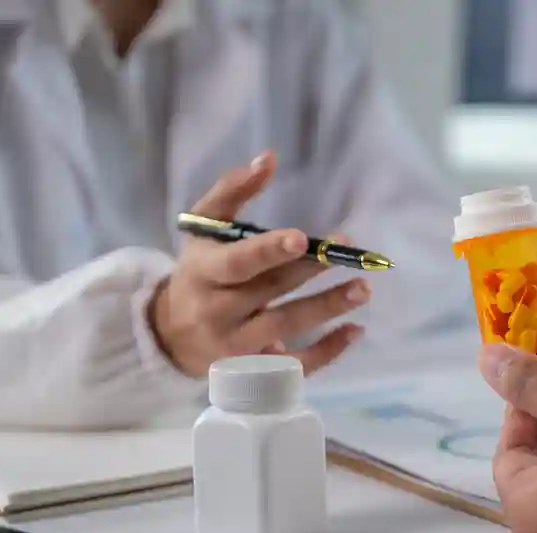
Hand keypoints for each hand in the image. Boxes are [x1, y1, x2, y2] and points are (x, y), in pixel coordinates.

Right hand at [149, 152, 368, 376]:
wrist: (172, 335)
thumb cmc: (200, 272)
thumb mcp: (203, 229)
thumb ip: (232, 192)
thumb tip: (269, 158)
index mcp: (204, 273)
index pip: (237, 264)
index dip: (269, 252)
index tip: (302, 238)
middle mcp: (219, 312)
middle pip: (271, 291)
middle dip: (311, 270)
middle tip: (348, 250)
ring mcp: (238, 347)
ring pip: (287, 326)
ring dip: (327, 308)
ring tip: (363, 288)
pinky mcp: (257, 370)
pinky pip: (296, 366)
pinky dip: (328, 351)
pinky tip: (355, 330)